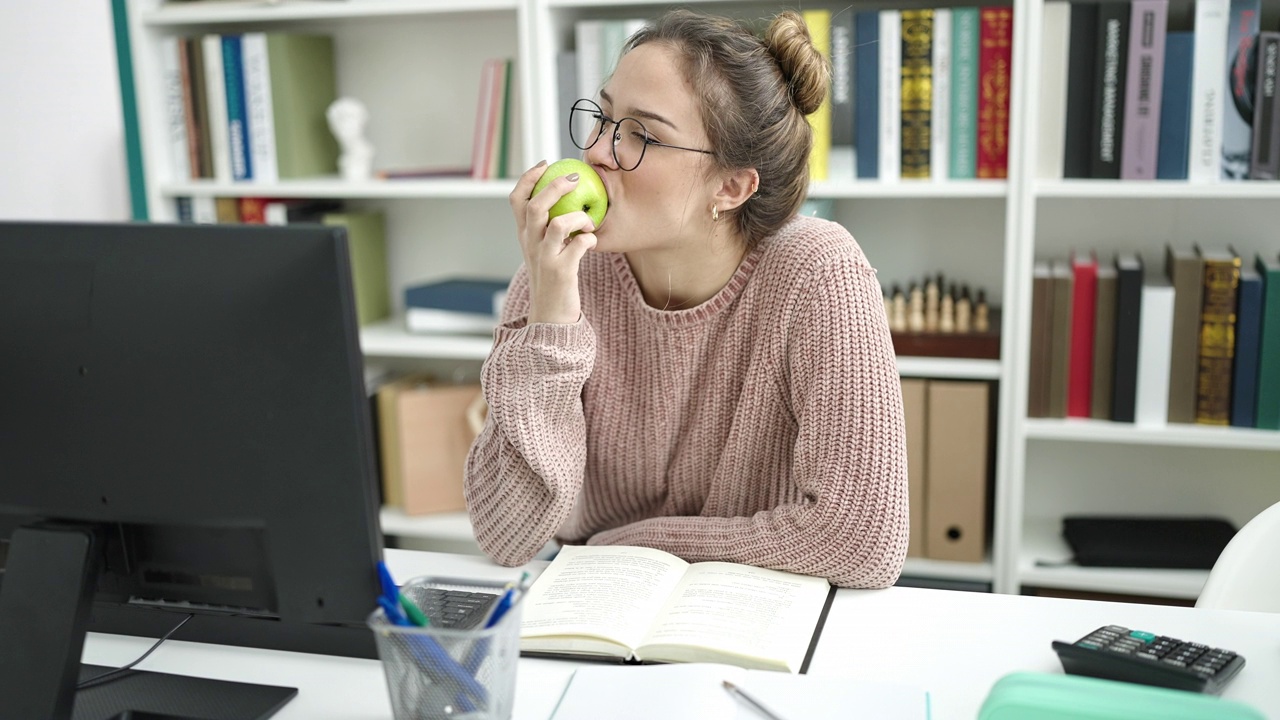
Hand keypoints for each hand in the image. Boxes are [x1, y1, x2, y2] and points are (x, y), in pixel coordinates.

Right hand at [510, 161, 598, 324]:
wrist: (550, 315)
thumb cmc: (552, 278)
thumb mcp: (542, 250)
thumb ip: (547, 227)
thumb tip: (564, 199)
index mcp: (524, 235)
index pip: (517, 199)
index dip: (529, 177)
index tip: (546, 165)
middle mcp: (530, 244)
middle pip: (536, 206)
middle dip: (555, 186)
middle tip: (575, 179)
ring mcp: (545, 258)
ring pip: (558, 225)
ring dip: (578, 216)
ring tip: (589, 221)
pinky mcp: (562, 271)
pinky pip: (579, 245)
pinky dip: (589, 239)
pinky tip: (591, 241)